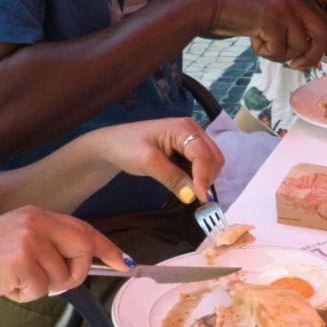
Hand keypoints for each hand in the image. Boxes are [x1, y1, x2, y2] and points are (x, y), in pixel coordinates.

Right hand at [0, 206, 126, 324]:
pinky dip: (26, 296)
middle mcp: (35, 220)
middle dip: (75, 274)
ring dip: (42, 289)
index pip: (84, 229)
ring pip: (63, 276)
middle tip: (50, 285)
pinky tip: (4, 287)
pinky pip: (43, 289)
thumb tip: (83, 262)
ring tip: (12, 281)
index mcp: (35, 214)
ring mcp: (29, 238)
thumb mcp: (16, 245)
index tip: (125, 263)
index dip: (107, 248)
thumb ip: (47, 246)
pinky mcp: (22, 259)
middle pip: (83, 250)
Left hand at [85, 117, 222, 202]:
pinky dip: (199, 178)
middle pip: (214, 158)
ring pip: (211, 163)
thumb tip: (193, 196)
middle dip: (208, 178)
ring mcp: (192, 141)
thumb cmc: (126, 147)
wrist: (111, 145)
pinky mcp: (188, 151)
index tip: (200, 198)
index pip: (203, 154)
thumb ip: (172, 178)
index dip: (204, 176)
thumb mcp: (147, 162)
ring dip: (204, 179)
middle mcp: (193, 131)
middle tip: (195, 197)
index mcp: (184, 128)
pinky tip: (187, 185)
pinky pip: (202, 166)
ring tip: (188, 191)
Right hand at [195, 0, 326, 70]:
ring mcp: (281, 7)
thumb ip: (286, 31)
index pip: (320, 24)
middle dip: (312, 57)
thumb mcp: (265, 20)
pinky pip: (279, 50)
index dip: (325, 46)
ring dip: (280, 55)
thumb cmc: (234, 16)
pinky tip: (252, 41)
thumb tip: (304, 58)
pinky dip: (266, 53)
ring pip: (298, 46)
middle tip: (296, 66)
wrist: (207, 4)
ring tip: (262, 47)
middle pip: (320, 34)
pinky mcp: (270, 19)